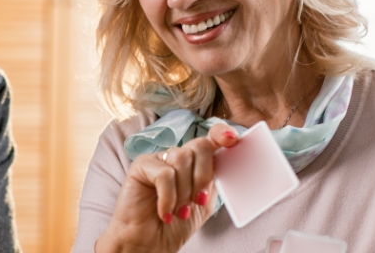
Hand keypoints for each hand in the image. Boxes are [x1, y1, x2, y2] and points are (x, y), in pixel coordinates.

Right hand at [96, 122, 239, 252]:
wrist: (149, 244)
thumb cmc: (175, 225)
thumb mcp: (204, 202)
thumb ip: (214, 180)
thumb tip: (231, 161)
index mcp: (194, 163)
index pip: (210, 138)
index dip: (221, 133)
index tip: (232, 139)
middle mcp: (177, 156)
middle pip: (200, 146)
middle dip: (203, 177)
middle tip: (198, 200)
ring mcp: (159, 159)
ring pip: (182, 159)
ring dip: (185, 192)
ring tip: (180, 211)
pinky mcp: (142, 165)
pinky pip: (165, 174)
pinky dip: (169, 198)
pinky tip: (165, 212)